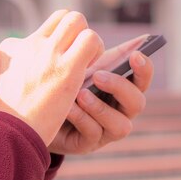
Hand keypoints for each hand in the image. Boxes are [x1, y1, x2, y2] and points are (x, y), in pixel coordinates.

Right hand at [0, 10, 103, 145]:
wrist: (8, 132)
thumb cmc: (4, 117)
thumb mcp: (1, 84)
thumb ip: (15, 69)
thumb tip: (26, 67)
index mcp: (10, 48)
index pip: (42, 31)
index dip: (55, 43)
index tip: (57, 62)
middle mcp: (29, 44)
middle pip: (62, 18)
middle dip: (74, 32)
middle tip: (77, 56)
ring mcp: (48, 52)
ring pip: (77, 20)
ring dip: (87, 39)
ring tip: (87, 62)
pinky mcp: (67, 66)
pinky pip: (91, 40)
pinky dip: (96, 51)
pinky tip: (91, 70)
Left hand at [48, 36, 154, 154]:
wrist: (36, 113)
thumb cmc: (64, 86)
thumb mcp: (79, 68)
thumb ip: (100, 53)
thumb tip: (134, 34)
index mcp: (123, 90)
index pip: (142, 80)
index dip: (144, 69)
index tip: (135, 55)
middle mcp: (121, 112)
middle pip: (137, 103)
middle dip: (120, 88)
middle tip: (98, 76)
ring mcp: (106, 132)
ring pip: (120, 125)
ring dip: (101, 108)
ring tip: (81, 93)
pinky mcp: (87, 145)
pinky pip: (92, 133)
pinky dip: (82, 118)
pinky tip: (67, 107)